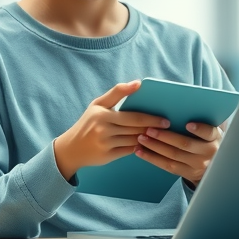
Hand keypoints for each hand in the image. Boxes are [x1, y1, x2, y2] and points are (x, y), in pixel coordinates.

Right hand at [52, 80, 169, 180]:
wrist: (71, 148)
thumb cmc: (88, 123)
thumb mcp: (98, 104)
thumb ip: (117, 92)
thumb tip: (138, 83)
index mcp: (102, 114)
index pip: (132, 116)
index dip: (150, 118)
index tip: (165, 119)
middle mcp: (103, 129)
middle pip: (136, 129)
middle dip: (153, 128)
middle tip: (167, 127)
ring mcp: (106, 143)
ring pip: (134, 140)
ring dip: (149, 138)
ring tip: (161, 135)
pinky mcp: (108, 156)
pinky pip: (130, 151)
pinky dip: (140, 148)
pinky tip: (148, 145)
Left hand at [134, 121, 224, 185]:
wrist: (213, 164)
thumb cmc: (205, 138)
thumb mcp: (209, 130)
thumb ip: (201, 119)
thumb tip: (180, 104)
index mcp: (214, 138)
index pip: (208, 133)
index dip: (199, 129)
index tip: (188, 124)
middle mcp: (208, 152)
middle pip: (185, 144)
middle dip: (165, 137)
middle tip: (149, 129)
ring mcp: (197, 164)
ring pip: (174, 155)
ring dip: (155, 146)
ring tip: (141, 138)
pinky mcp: (187, 172)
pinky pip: (167, 166)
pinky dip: (151, 158)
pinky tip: (139, 151)